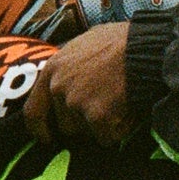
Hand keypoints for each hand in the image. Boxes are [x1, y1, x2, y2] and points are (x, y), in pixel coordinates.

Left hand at [25, 23, 133, 145]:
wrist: (145, 47)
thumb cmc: (121, 41)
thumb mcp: (84, 43)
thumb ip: (70, 64)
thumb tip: (68, 76)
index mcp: (52, 69)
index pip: (33, 111)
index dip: (40, 129)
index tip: (48, 139)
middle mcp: (59, 88)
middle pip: (66, 126)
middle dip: (84, 125)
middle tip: (105, 113)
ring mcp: (77, 103)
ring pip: (87, 133)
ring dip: (103, 126)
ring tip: (121, 104)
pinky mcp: (97, 117)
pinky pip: (107, 137)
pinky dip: (120, 129)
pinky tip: (130, 109)